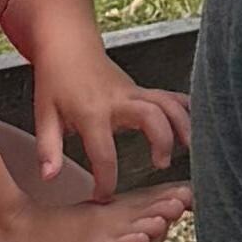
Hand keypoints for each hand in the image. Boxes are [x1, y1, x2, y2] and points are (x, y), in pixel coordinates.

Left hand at [34, 60, 190, 199]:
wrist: (68, 46)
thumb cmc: (55, 80)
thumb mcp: (44, 115)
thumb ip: (49, 149)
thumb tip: (49, 177)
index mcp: (91, 112)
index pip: (103, 153)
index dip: (106, 180)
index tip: (104, 196)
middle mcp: (118, 101)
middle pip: (150, 116)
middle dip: (161, 141)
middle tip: (161, 165)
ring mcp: (133, 92)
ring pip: (167, 103)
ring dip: (182, 124)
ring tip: (190, 147)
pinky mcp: (141, 89)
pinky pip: (170, 96)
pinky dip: (186, 108)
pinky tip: (196, 124)